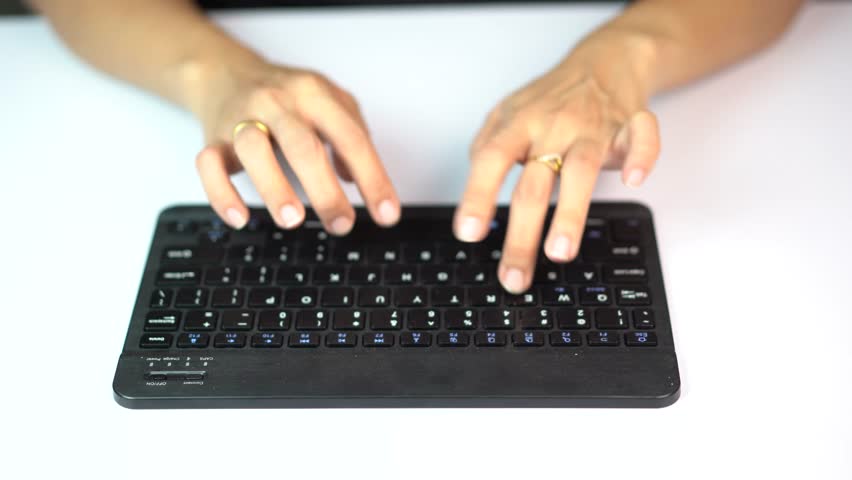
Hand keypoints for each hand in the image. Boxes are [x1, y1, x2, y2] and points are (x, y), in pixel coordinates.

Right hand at [193, 60, 399, 232]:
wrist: (226, 74)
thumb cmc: (288, 96)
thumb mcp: (330, 101)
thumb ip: (352, 135)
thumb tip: (357, 180)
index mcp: (314, 94)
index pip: (350, 138)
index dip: (373, 178)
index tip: (386, 214)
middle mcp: (277, 102)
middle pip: (303, 146)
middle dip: (325, 191)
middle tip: (342, 224)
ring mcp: (241, 118)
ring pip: (253, 150)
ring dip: (274, 188)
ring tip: (292, 220)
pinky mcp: (213, 138)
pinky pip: (208, 164)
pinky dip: (221, 193)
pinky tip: (240, 218)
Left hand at [454, 31, 660, 292]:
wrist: (603, 61)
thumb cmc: (550, 98)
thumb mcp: (505, 114)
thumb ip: (486, 149)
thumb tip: (475, 195)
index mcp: (518, 124)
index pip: (491, 161)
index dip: (477, 196)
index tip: (468, 233)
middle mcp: (553, 126)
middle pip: (533, 184)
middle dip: (522, 235)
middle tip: (513, 277)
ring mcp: (593, 126)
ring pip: (581, 170)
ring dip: (570, 213)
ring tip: (559, 253)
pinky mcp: (630, 125)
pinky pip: (642, 136)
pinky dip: (643, 156)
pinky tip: (633, 181)